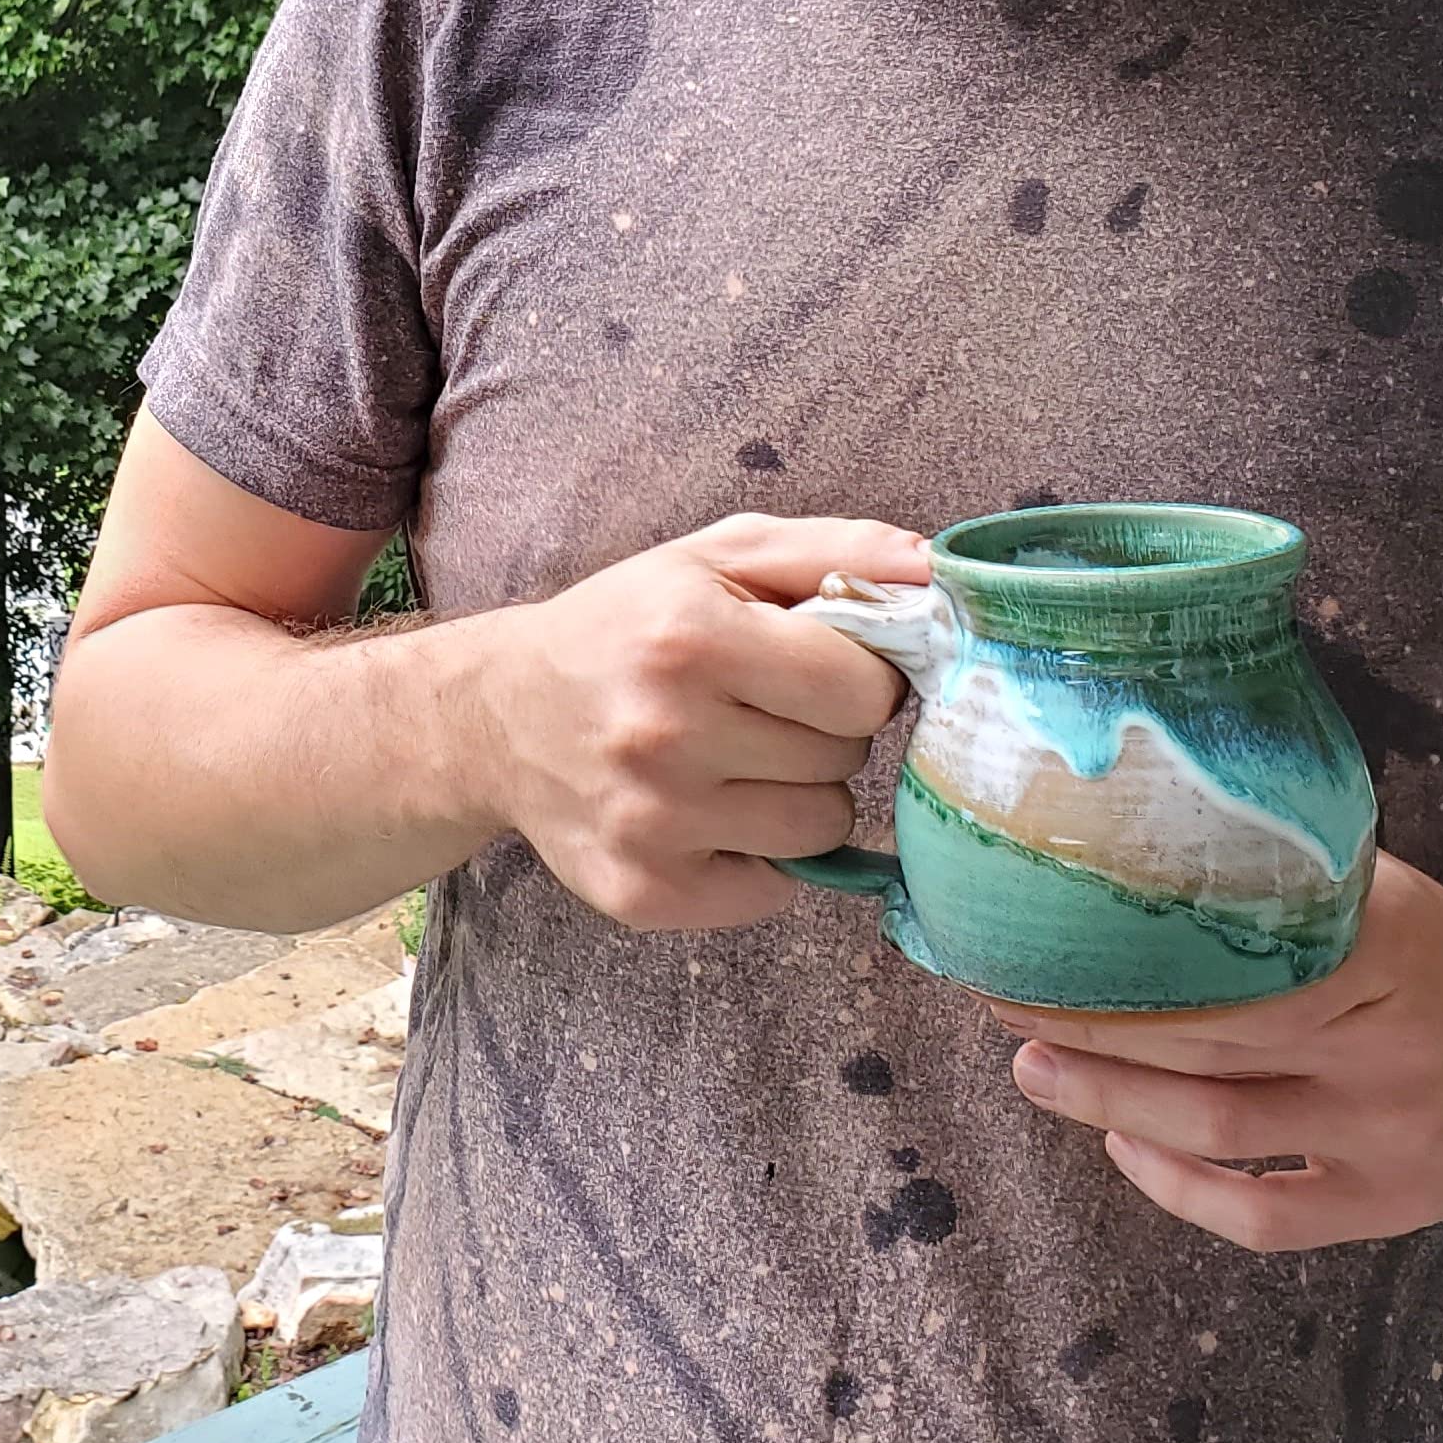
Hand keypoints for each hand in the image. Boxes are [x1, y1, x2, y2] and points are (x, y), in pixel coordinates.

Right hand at [480, 514, 928, 929]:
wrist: (499, 717)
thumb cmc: (629, 628)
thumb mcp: (720, 557)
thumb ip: (840, 550)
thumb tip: (943, 574)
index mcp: (691, 639)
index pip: (865, 689)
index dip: (857, 677)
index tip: (814, 668)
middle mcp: (666, 735)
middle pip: (845, 760)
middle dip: (821, 733)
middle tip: (759, 713)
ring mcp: (653, 824)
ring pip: (821, 830)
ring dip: (798, 798)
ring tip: (736, 764)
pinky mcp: (645, 892)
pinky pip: (775, 891)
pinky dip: (760, 859)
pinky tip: (709, 816)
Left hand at [988, 854, 1442, 1250]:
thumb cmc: (1440, 953)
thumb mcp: (1381, 890)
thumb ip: (1285, 880)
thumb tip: (1136, 849)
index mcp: (1388, 950)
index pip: (1231, 962)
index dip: (1124, 963)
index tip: (1041, 943)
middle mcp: (1390, 1048)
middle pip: (1207, 1042)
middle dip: (1091, 1026)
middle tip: (1005, 1000)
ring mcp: (1389, 1136)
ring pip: (1218, 1125)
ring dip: (1109, 1101)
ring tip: (1034, 1068)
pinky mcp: (1388, 1203)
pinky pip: (1261, 1215)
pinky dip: (1177, 1187)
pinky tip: (1121, 1145)